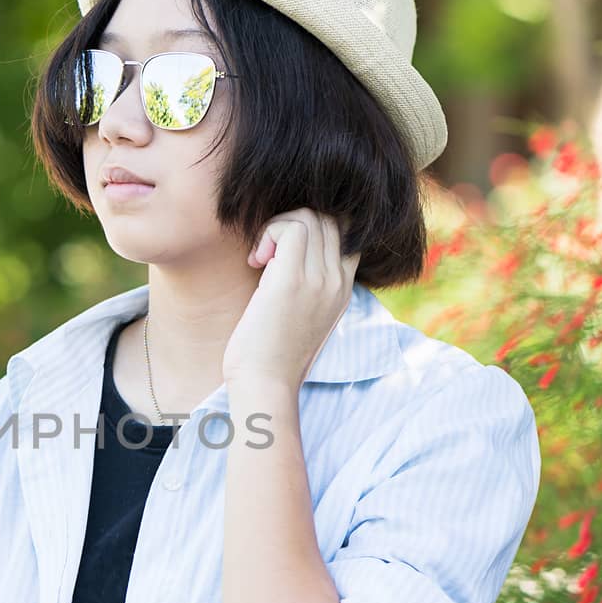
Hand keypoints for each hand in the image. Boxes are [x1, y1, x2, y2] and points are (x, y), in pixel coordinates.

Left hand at [221, 209, 360, 389]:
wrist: (265, 385)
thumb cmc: (272, 354)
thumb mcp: (303, 315)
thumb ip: (309, 285)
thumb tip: (284, 255)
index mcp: (343, 289)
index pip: (346, 232)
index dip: (313, 229)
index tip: (284, 253)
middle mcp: (337, 282)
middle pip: (326, 219)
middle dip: (290, 224)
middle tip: (266, 255)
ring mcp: (319, 280)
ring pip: (309, 217)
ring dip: (277, 227)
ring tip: (261, 259)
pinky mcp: (292, 281)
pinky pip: (291, 228)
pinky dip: (269, 233)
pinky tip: (255, 261)